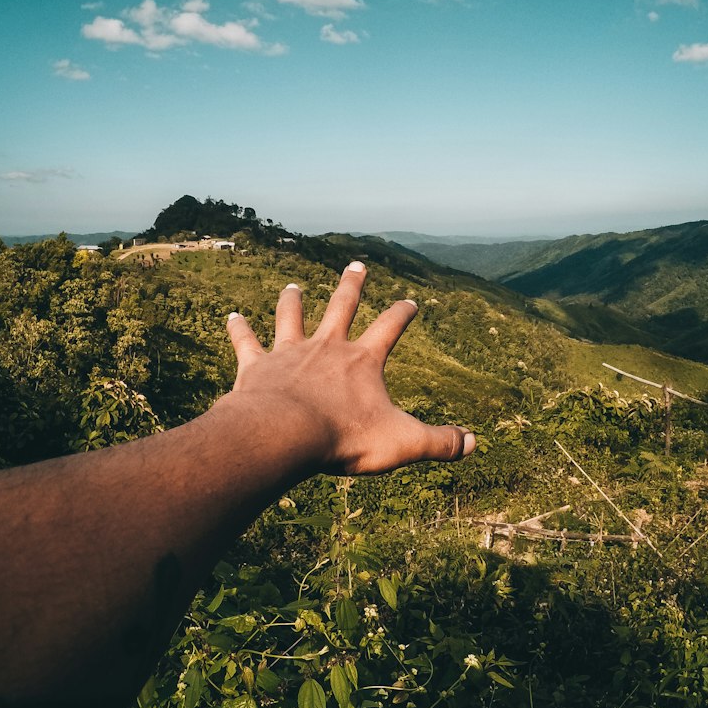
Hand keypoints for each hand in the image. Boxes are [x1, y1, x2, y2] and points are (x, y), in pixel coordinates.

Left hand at [225, 261, 475, 474]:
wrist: (283, 435)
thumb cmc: (343, 438)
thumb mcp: (402, 443)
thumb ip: (440, 442)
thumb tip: (475, 443)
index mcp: (363, 361)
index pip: (390, 328)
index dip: (402, 314)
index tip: (411, 301)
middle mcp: (327, 347)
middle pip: (342, 307)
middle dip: (352, 285)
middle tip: (356, 264)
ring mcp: (289, 353)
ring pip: (292, 317)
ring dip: (293, 302)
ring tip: (292, 286)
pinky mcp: (257, 366)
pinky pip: (246, 343)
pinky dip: (239, 329)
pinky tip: (231, 317)